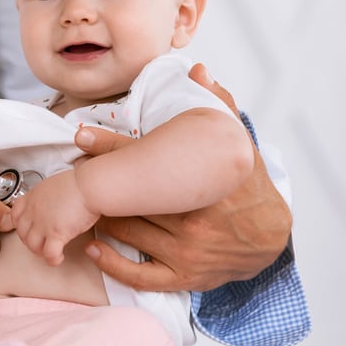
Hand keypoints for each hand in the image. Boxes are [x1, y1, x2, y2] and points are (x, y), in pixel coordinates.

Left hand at [11, 170, 98, 265]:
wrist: (89, 186)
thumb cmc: (78, 184)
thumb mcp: (54, 185)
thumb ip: (47, 197)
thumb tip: (51, 203)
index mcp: (33, 197)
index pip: (15, 214)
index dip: (18, 224)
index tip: (24, 229)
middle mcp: (34, 210)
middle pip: (21, 232)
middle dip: (29, 240)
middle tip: (39, 243)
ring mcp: (43, 223)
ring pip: (32, 245)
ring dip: (40, 251)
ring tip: (49, 252)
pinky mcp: (56, 233)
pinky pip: (49, 253)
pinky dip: (53, 259)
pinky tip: (59, 258)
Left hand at [80, 63, 291, 292]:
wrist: (272, 236)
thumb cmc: (248, 185)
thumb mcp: (239, 143)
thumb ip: (218, 105)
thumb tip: (199, 70)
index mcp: (207, 181)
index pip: (149, 158)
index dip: (111, 146)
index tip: (81, 136)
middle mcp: (195, 217)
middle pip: (132, 198)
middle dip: (100, 185)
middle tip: (73, 173)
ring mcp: (189, 250)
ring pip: (130, 232)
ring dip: (103, 218)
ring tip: (82, 205)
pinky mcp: (186, 275)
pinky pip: (142, 275)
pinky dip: (115, 264)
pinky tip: (95, 248)